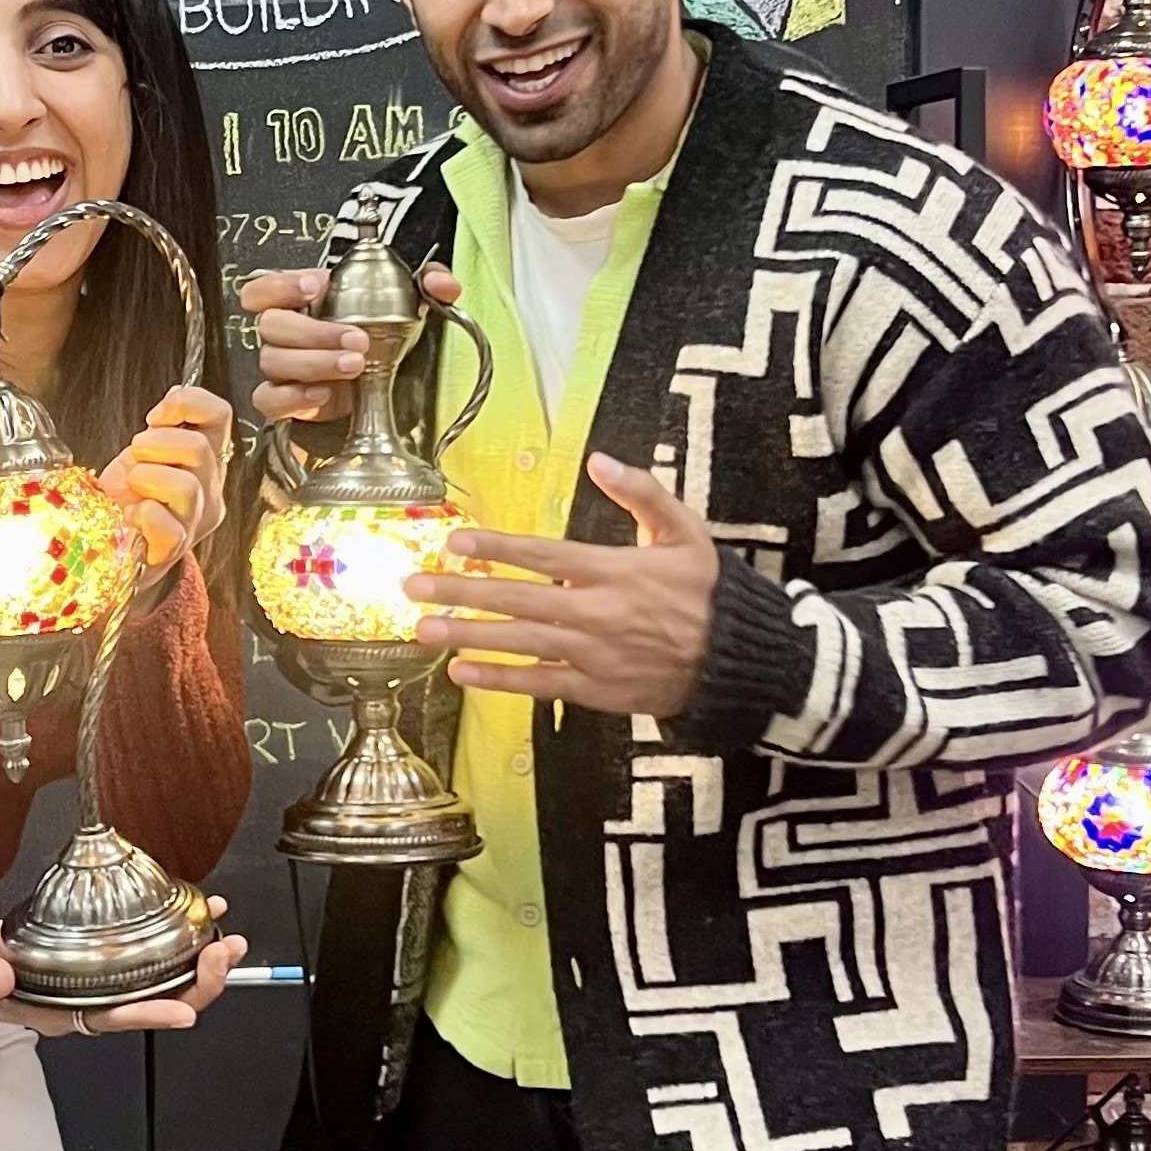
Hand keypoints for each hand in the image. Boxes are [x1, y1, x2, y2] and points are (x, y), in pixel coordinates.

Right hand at [0, 908, 247, 1033]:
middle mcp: (93, 1001)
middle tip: (221, 952)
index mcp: (64, 1013)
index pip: (115, 1018)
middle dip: (197, 983)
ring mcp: (104, 980)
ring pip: (166, 979)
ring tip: (227, 934)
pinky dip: (182, 933)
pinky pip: (155, 951)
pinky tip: (201, 911)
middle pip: (157, 1001)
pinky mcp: (109, 958)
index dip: (152, 1014)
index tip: (184, 1009)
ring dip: (201, 960)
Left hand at [97, 381, 232, 573]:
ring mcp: (195, 522)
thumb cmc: (130, 495)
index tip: (154, 417)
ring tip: (132, 488)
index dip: (186, 404)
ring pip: (187, 486)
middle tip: (135, 458)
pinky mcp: (173, 550)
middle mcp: (210, 489)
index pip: (219, 415)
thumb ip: (165, 424)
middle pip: (199, 447)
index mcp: (207, 458)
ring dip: (145, 477)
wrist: (112, 544)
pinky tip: (132, 516)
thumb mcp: (145, 451)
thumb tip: (176, 392)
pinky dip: (144, 515)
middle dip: (154, 444)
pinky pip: (168, 527)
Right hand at [240, 260, 462, 426]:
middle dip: (314, 331)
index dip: (281, 284)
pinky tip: (324, 395)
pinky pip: (270, 400)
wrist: (390, 388)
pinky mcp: (288, 403)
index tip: (317, 286)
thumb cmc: (388, 339)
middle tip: (357, 339)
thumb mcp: (412, 304)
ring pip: (272, 361)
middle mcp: (286, 334)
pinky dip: (293, 398)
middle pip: (271, 325)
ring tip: (355, 366)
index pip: (264, 287)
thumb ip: (429, 283)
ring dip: (314, 362)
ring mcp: (283, 370)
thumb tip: (441, 285)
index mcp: (305, 301)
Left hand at [405, 453, 720, 718]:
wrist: (737, 661)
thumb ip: (642, 492)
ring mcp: (592, 655)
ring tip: (423, 629)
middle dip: (460, 591)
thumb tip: (600, 460)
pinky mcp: (595, 690)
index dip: (495, 547)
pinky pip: (538, 685)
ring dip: (466, 635)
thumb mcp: (686, 530)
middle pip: (516, 599)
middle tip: (414, 585)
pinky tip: (461, 673)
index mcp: (614, 570)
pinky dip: (498, 681)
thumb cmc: (708, 592)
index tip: (454, 540)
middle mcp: (596, 612)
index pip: (543, 555)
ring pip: (518, 643)